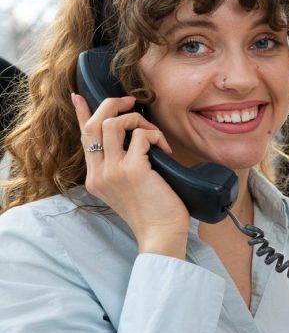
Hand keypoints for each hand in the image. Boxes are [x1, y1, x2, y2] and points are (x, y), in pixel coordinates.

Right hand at [72, 93, 188, 257]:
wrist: (161, 236)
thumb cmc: (153, 214)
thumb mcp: (129, 190)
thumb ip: (122, 168)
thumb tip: (133, 141)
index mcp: (95, 179)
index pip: (84, 138)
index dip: (82, 114)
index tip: (78, 97)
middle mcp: (99, 174)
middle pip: (95, 124)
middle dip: (112, 105)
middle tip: (131, 102)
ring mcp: (113, 171)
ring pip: (114, 124)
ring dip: (137, 120)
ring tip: (153, 134)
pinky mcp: (133, 170)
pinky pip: (143, 136)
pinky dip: (156, 136)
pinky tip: (166, 151)